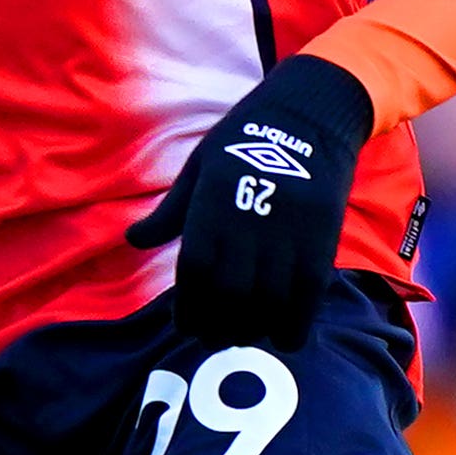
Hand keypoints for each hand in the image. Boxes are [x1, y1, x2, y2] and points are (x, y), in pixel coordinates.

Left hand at [127, 52, 377, 349]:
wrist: (308, 114)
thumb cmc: (242, 141)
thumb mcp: (198, 168)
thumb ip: (170, 211)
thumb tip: (133, 239)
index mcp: (213, 199)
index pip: (196, 268)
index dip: (190, 306)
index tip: (188, 326)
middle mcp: (250, 216)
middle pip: (232, 291)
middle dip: (221, 326)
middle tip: (216, 340)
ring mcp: (289, 227)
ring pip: (270, 297)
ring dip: (256, 328)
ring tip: (246, 336)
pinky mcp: (322, 235)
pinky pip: (309, 291)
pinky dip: (296, 322)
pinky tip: (284, 337)